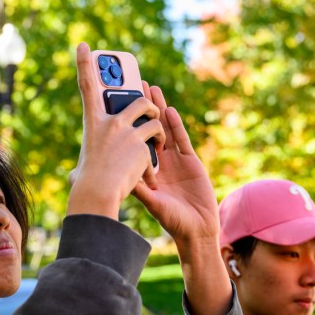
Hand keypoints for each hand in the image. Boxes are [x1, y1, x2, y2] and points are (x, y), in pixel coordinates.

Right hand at [68, 43, 164, 218]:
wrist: (98, 193)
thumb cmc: (85, 186)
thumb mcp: (81, 168)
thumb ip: (83, 166)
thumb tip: (75, 178)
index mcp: (92, 123)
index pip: (86, 86)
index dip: (84, 63)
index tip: (85, 46)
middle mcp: (110, 121)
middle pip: (136, 99)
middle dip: (148, 104)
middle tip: (150, 114)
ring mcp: (126, 131)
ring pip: (151, 116)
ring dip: (158, 126)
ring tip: (158, 141)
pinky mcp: (141, 142)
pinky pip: (157, 137)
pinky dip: (159, 147)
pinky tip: (155, 161)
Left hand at [132, 84, 218, 243]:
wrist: (196, 229)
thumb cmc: (171, 220)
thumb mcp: (150, 201)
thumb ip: (138, 186)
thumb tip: (117, 173)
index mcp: (146, 170)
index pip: (134, 141)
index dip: (128, 124)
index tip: (118, 106)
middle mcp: (159, 162)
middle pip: (149, 128)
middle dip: (143, 108)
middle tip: (134, 85)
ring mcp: (175, 160)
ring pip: (165, 129)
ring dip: (158, 109)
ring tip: (151, 89)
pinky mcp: (191, 161)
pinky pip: (182, 140)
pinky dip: (175, 125)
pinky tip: (169, 110)